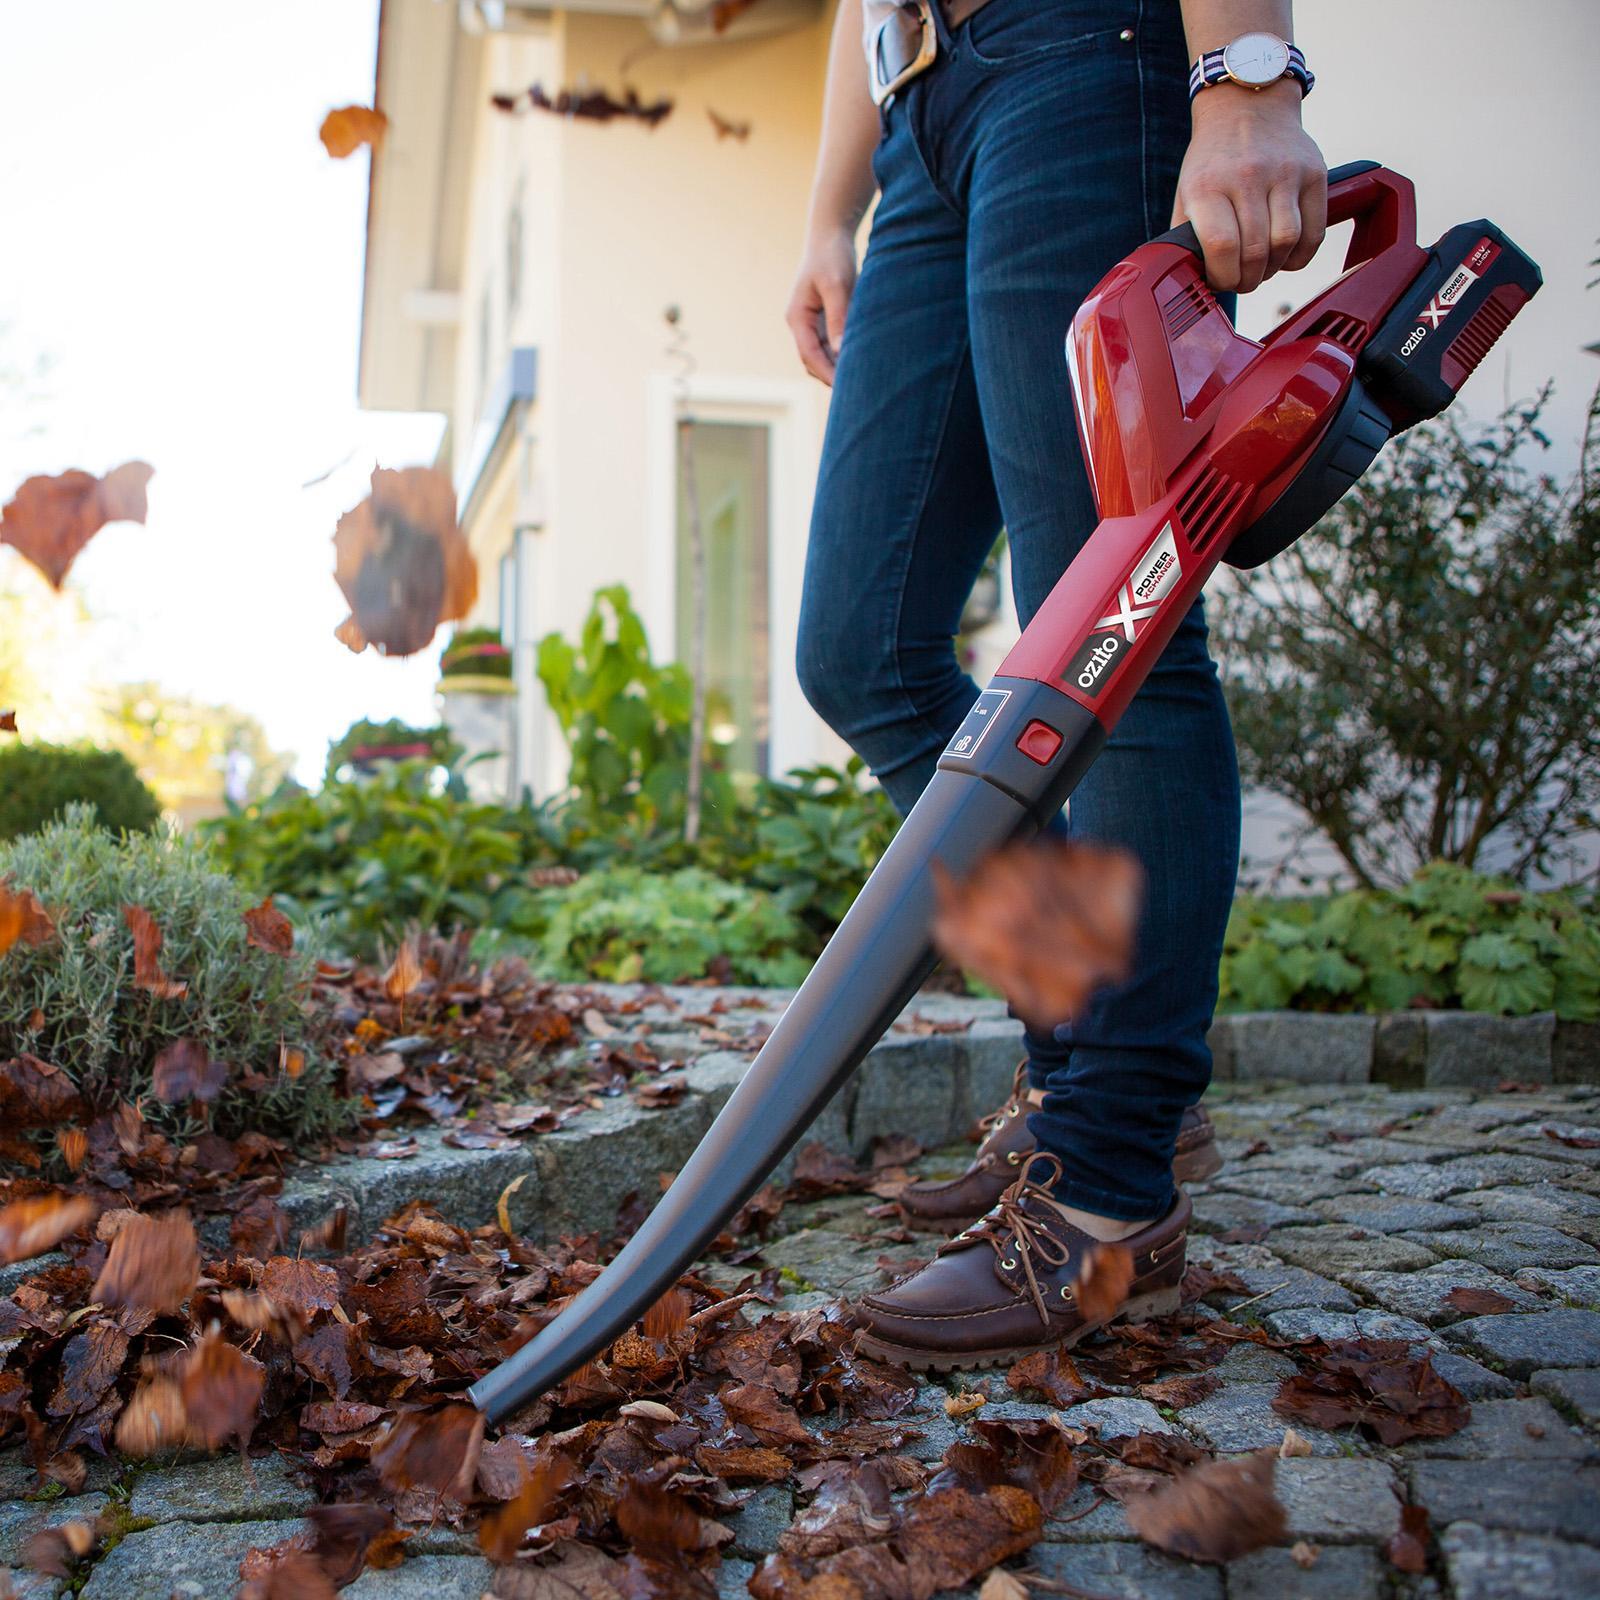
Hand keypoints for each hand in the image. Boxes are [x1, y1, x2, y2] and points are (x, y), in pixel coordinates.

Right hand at [786, 226, 858, 384]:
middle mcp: (801, 324)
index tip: (844, 388)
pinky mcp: (824, 319)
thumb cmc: (833, 257)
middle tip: (856, 391)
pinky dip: (842, 356)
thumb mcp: (838, 286)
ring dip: (837, 368)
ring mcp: (811, 323)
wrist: (831, 235)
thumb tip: (841, 351)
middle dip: (831, 376)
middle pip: (813, 361)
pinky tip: (859, 361)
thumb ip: (838, 318)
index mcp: (797, 317)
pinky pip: (831, 345)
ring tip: (860, 380)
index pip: (809, 355)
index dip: (826, 373)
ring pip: (822, 356)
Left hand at [1173, 80, 1326, 293]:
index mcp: (1208, 186)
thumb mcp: (1186, 193)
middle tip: (1241, 280)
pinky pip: (1313, 233)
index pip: (1221, 246)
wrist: (1247, 106)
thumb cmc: (1213, 161)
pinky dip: (1299, 257)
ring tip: (1262, 268)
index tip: (1220, 280)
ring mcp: (1285, 173)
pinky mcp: (1314, 173)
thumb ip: (1186, 236)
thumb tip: (1188, 279)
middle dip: (1246, 280)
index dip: (1223, 277)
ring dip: (1273, 269)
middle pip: (1255, 252)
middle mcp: (1248, 176)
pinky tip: (1285, 256)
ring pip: (1286, 243)